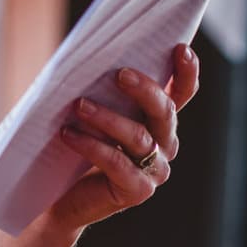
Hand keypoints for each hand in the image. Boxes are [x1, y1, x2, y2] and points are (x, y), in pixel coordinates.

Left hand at [44, 43, 200, 233]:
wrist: (60, 198)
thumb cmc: (76, 145)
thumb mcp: (91, 112)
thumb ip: (101, 89)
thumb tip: (90, 56)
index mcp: (158, 122)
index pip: (181, 94)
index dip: (186, 73)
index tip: (180, 49)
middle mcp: (164, 145)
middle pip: (164, 112)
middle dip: (144, 89)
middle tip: (119, 74)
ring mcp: (154, 170)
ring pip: (139, 137)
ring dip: (107, 118)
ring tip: (79, 105)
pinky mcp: (137, 191)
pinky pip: (117, 162)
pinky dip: (91, 145)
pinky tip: (68, 133)